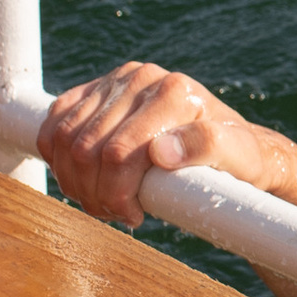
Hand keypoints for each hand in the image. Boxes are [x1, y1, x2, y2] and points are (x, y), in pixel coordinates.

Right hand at [38, 63, 264, 230]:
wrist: (230, 144)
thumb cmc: (240, 158)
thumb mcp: (241, 158)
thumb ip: (209, 148)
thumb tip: (161, 151)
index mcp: (174, 92)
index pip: (119, 153)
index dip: (115, 195)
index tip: (133, 218)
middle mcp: (142, 78)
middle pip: (87, 149)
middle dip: (93, 193)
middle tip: (113, 215)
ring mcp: (116, 80)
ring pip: (66, 139)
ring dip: (73, 181)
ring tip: (100, 202)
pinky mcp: (95, 89)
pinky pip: (55, 123)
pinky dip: (56, 157)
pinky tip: (79, 179)